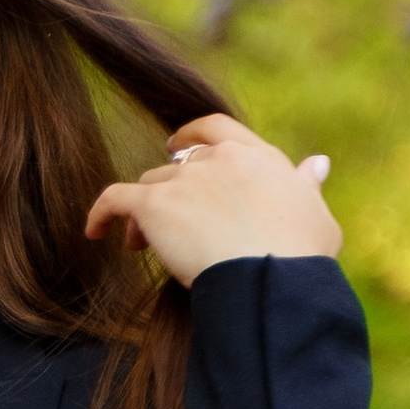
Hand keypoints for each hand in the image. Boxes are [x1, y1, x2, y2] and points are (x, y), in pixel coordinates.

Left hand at [84, 113, 339, 284]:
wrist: (271, 279)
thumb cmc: (302, 256)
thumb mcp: (316, 215)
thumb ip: (307, 185)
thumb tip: (316, 164)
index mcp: (257, 156)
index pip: (218, 129)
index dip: (194, 135)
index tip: (181, 144)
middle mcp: (218, 159)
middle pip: (180, 163)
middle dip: (171, 187)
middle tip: (166, 215)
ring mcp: (185, 179)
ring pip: (151, 184)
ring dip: (145, 211)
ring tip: (140, 245)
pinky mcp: (155, 205)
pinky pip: (115, 200)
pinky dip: (101, 214)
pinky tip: (93, 232)